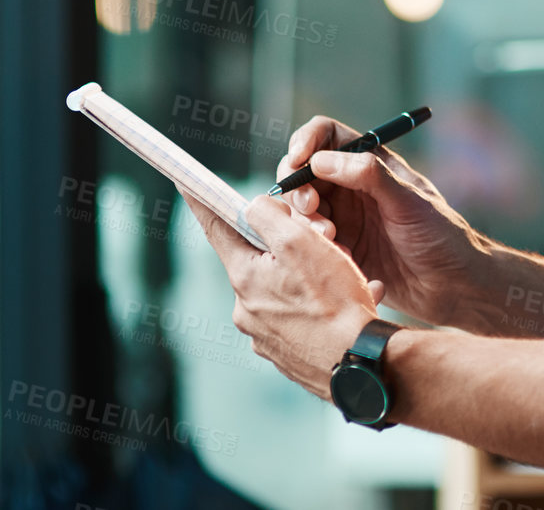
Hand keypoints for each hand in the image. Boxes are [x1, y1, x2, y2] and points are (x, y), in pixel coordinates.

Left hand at [180, 190, 383, 398]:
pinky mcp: (288, 353)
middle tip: (326, 244)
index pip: (216, 228)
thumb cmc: (334, 302)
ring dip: (313, 279)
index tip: (183, 180)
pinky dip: (322, 306)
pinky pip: (301, 317)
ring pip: (286, 289)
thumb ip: (269, 216)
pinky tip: (351, 304)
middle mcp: (246, 309)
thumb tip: (255, 208)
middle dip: (289, 247)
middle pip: (260, 259)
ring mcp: (265, 335)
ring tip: (348, 282)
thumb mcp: (302, 242)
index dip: (201, 200)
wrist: (360, 364)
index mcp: (245, 277)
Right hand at [277, 115, 482, 327]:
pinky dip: (311, 246)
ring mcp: (343, 218)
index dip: (306, 141)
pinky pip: (308, 241)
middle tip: (311, 209)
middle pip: (303, 172)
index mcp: (371, 164)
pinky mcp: (338, 249)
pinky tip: (337, 258)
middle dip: (298, 187)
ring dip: (305, 220)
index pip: (327, 136)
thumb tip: (321, 159)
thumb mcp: (409, 202)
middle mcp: (352, 187)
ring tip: (330, 240)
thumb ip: (370, 176)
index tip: (297, 161)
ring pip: (301, 209)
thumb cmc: (441, 236)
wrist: (453, 286)